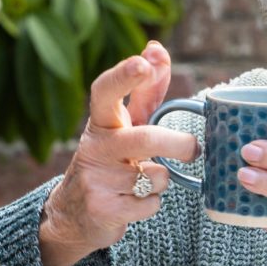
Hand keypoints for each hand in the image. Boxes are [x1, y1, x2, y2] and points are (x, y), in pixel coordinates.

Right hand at [39, 40, 198, 265]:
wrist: (73, 216)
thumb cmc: (108, 162)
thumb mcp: (122, 127)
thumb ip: (144, 91)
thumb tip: (156, 49)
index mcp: (101, 123)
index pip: (106, 92)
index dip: (125, 75)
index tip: (144, 61)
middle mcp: (95, 148)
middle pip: (145, 138)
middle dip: (178, 144)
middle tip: (193, 149)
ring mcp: (96, 180)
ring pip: (156, 176)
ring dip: (160, 181)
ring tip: (141, 183)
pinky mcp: (104, 210)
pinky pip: (150, 204)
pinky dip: (151, 204)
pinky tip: (133, 203)